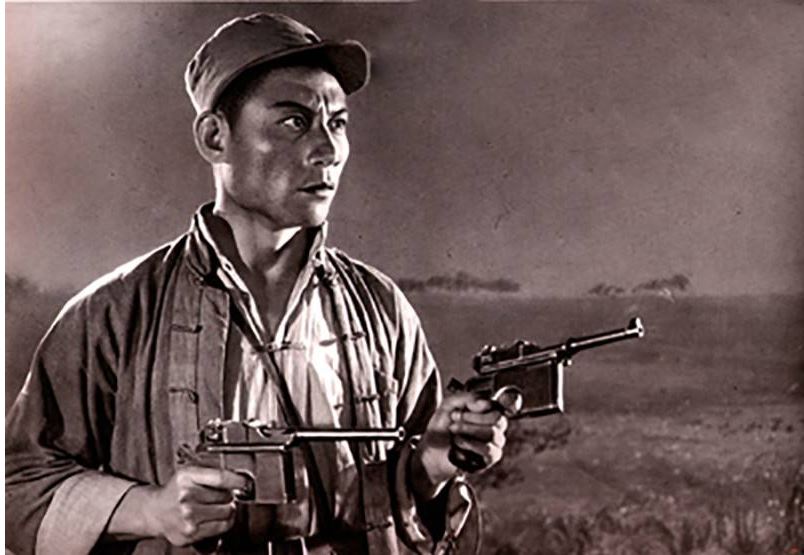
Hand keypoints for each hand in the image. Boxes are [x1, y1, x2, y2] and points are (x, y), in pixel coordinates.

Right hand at [133, 466, 247, 545]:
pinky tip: (216, 516)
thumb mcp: (190, 472)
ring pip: (227, 512)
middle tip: (220, 495)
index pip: (221, 478)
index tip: (245, 482)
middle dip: (228, 495)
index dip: (238, 480)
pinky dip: (225, 521)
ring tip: (218, 505)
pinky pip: (222, 526)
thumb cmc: (176, 491)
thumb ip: (213, 472)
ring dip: (228, 508)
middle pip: (226, 496)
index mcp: (187, 477)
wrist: (156, 511)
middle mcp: (186, 496)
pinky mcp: (192, 533)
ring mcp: (188, 516)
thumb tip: (239, 477)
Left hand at [414, 392, 507, 494]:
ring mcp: (494, 443)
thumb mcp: (449, 404)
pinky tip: (459, 443)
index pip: (498, 405)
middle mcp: (495, 426)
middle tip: (454, 418)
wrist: (432, 448)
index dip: (481, 406)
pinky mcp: (489, 458)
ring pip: (493, 434)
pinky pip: (489, 451)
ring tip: (454, 431)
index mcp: (488, 411)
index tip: (464, 408)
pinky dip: (471, 445)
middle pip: (498, 419)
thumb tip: (484, 402)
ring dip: (468, 430)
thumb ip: (468, 398)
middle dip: (472, 418)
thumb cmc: (442, 426)